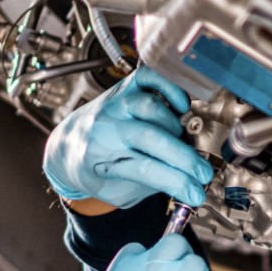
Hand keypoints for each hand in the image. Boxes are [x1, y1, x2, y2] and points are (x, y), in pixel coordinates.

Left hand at [42, 66, 213, 208]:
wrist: (68, 145)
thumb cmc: (97, 169)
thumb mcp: (119, 191)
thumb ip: (152, 185)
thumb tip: (191, 183)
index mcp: (100, 159)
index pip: (144, 169)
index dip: (176, 182)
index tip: (196, 194)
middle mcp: (106, 127)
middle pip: (150, 137)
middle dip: (184, 159)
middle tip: (203, 174)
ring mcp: (116, 103)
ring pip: (151, 107)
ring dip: (174, 128)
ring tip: (181, 142)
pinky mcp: (125, 87)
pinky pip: (150, 77)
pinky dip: (170, 88)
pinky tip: (180, 107)